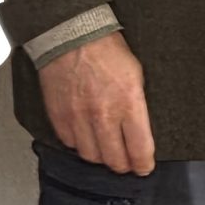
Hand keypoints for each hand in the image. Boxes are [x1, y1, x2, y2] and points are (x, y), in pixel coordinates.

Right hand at [39, 32, 154, 174]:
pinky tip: (86, 137)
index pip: (139, 149)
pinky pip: (70, 143)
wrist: (72, 36)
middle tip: (127, 164)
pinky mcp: (59, 117)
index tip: (144, 167)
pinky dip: (79, 144)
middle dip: (124, 166)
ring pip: (91, 156)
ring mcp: (79, 118)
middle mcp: (103, 115)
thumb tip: (141, 131)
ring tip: (107, 152)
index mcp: (129, 104)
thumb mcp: (137, 76)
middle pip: (115, 160)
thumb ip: (138, 106)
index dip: (143, 164)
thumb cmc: (106, 50)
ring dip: (101, 157)